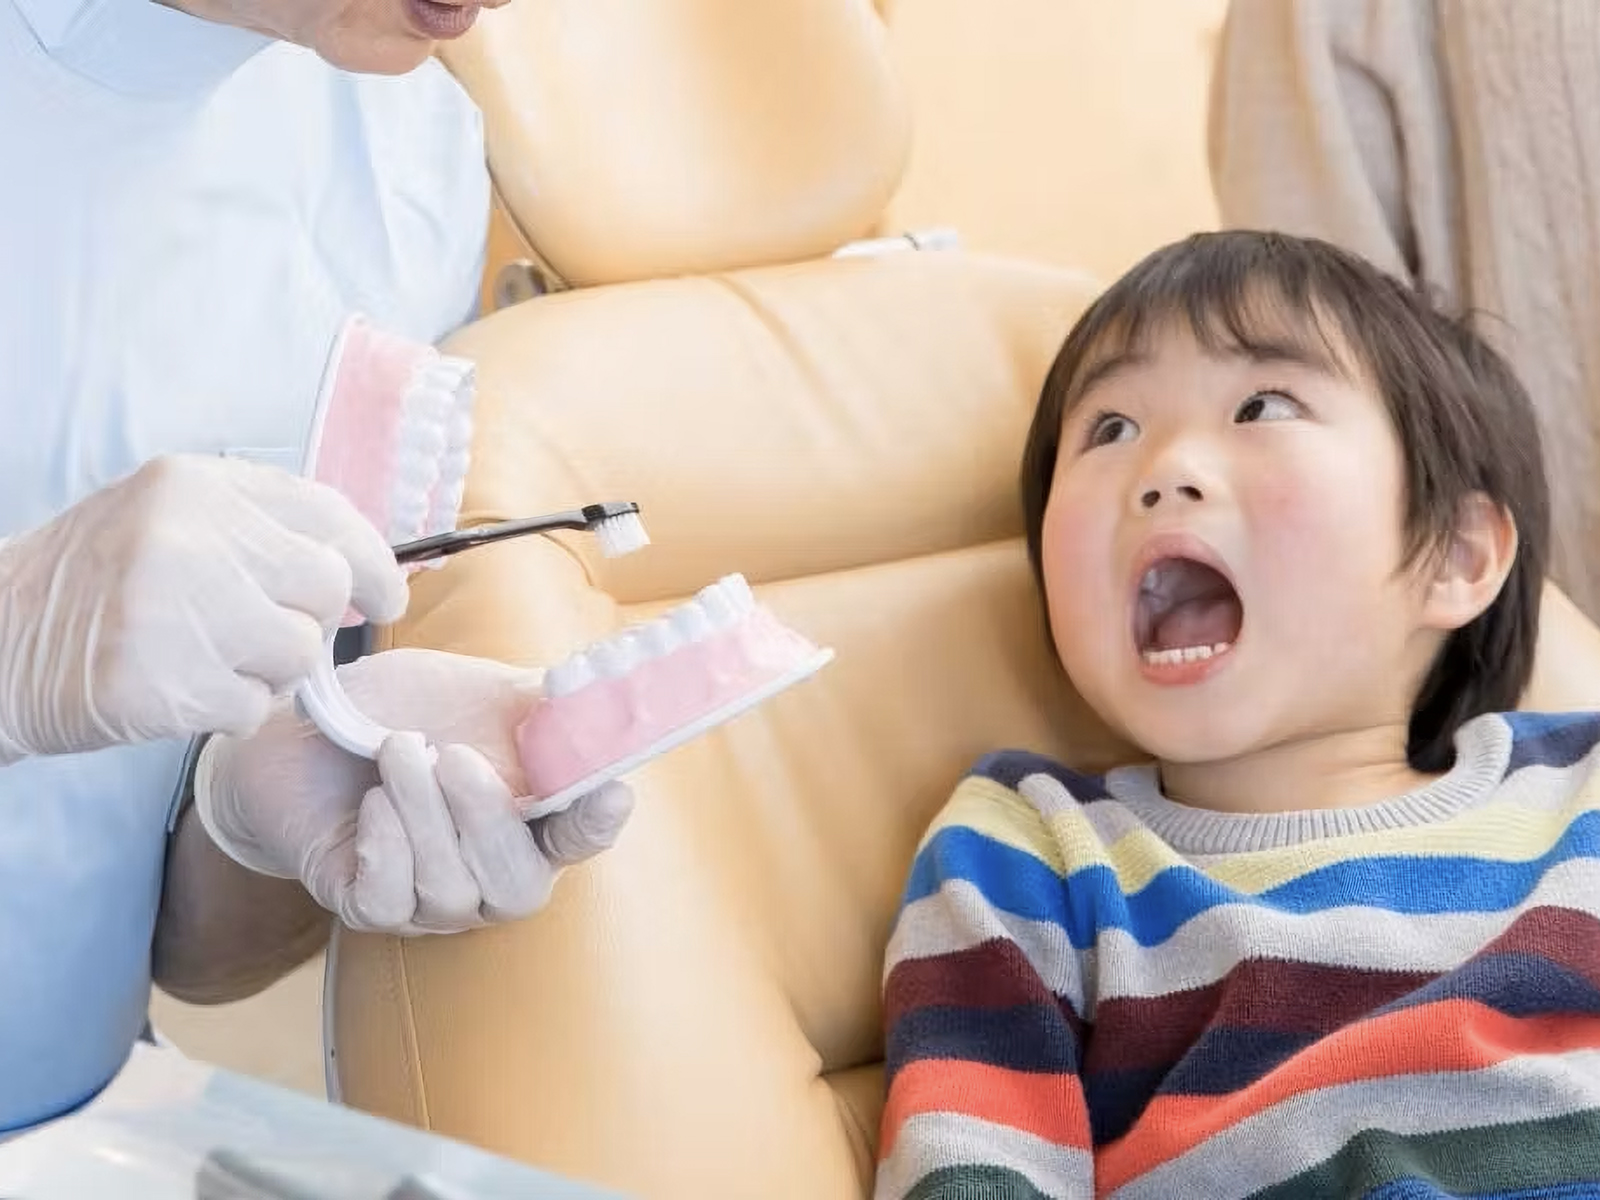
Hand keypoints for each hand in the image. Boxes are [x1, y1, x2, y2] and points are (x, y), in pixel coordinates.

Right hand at [0, 454, 407, 762]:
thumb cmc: (100, 583)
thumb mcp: (171, 520)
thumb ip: (262, 531)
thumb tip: (364, 576)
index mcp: (198, 485)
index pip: (329, 515)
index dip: (374, 563)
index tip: (387, 597)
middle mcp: (190, 537)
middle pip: (326, 589)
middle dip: (311, 622)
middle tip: (262, 634)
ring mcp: (174, 610)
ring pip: (298, 653)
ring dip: (269, 672)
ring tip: (208, 660)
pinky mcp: (160, 683)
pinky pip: (253, 708)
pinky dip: (230, 710)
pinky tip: (180, 690)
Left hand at [193, 648, 633, 933]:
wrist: (305, 725)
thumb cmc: (406, 708)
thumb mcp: (481, 694)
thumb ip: (547, 703)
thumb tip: (608, 684)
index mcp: (533, 822)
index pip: (581, 840)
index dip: (598, 824)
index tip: (611, 792)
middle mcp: (490, 875)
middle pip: (519, 887)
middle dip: (485, 821)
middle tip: (451, 755)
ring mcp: (430, 901)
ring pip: (449, 890)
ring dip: (422, 814)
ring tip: (396, 749)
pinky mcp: (368, 906)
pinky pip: (388, 903)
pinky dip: (384, 845)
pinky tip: (371, 801)